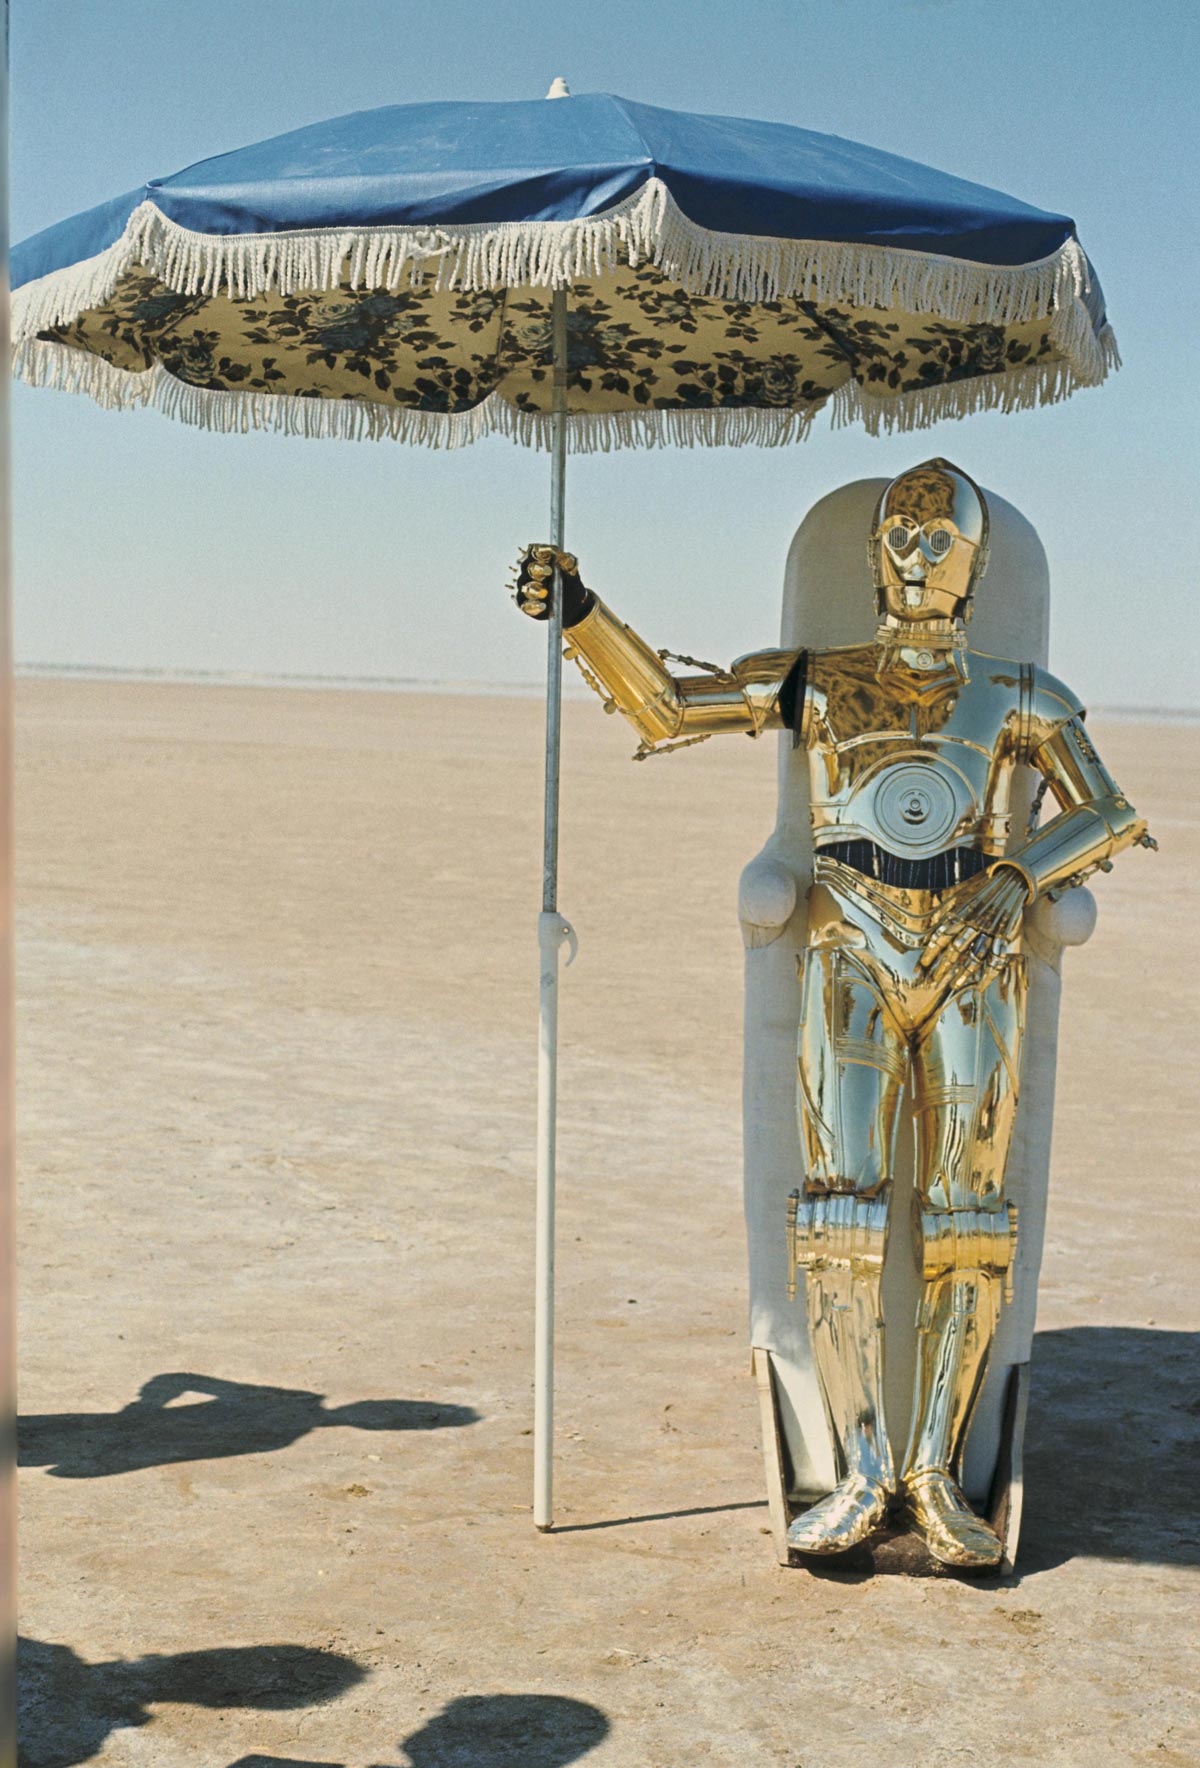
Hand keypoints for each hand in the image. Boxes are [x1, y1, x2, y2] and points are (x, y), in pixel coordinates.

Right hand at [511, 544, 593, 626]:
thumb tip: (564, 559)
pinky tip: (543, 606)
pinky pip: (526, 605)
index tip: (553, 552)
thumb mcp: (572, 571)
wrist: (572, 603)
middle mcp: (526, 571)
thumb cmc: (567, 581)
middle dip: (537, 568)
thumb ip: (569, 562)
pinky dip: (534, 606)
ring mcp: (523, 588)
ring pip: (525, 587)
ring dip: (534, 590)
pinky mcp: (524, 604)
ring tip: (544, 592)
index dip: (543, 550)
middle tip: (549, 570)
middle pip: (526, 567)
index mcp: (536, 559)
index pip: (535, 551)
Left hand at [919, 864, 1030, 994]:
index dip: (931, 952)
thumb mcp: (962, 897)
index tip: (922, 965)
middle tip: (933, 980)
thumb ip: (948, 912)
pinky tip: (980, 985)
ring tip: (954, 985)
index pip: (942, 935)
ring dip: (963, 973)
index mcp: (962, 914)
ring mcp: (990, 931)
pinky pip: (996, 959)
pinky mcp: (1004, 936)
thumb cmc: (982, 891)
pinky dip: (988, 974)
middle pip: (956, 949)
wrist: (1011, 882)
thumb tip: (932, 925)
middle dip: (943, 966)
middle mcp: (975, 924)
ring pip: (975, 956)